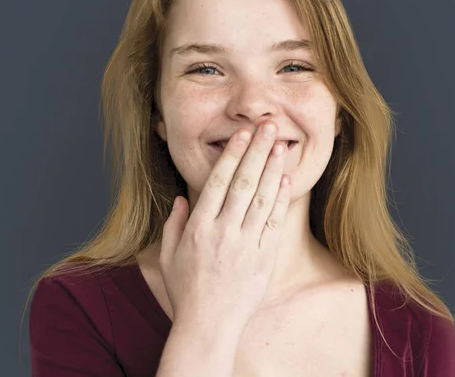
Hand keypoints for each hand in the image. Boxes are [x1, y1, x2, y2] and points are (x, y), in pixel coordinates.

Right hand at [159, 121, 291, 331]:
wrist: (208, 327)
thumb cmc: (185, 291)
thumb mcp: (168, 257)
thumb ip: (174, 225)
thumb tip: (181, 198)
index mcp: (199, 228)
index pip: (218, 182)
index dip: (232, 155)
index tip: (242, 134)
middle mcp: (223, 232)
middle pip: (243, 182)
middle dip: (257, 151)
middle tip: (269, 126)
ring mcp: (245, 245)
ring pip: (261, 198)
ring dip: (272, 169)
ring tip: (281, 145)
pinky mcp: (264, 259)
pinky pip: (274, 223)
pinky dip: (280, 199)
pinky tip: (286, 179)